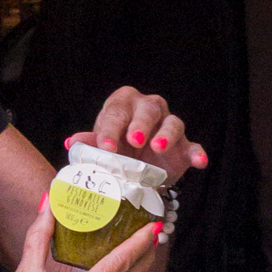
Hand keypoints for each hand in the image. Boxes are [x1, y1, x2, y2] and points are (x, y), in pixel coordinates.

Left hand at [82, 85, 202, 187]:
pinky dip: (197, 153)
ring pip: (173, 123)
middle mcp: (150, 108)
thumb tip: (72, 143)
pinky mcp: (184, 147)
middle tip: (133, 140)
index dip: (110, 130)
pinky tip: (199, 162)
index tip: (105, 148)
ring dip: (167, 135)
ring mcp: (169, 126)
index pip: (116, 113)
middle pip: (148, 110)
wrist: (135, 167)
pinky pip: (194, 146)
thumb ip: (89, 143)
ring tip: (158, 147)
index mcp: (124, 104)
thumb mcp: (100, 144)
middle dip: (140, 124)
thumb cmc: (115, 147)